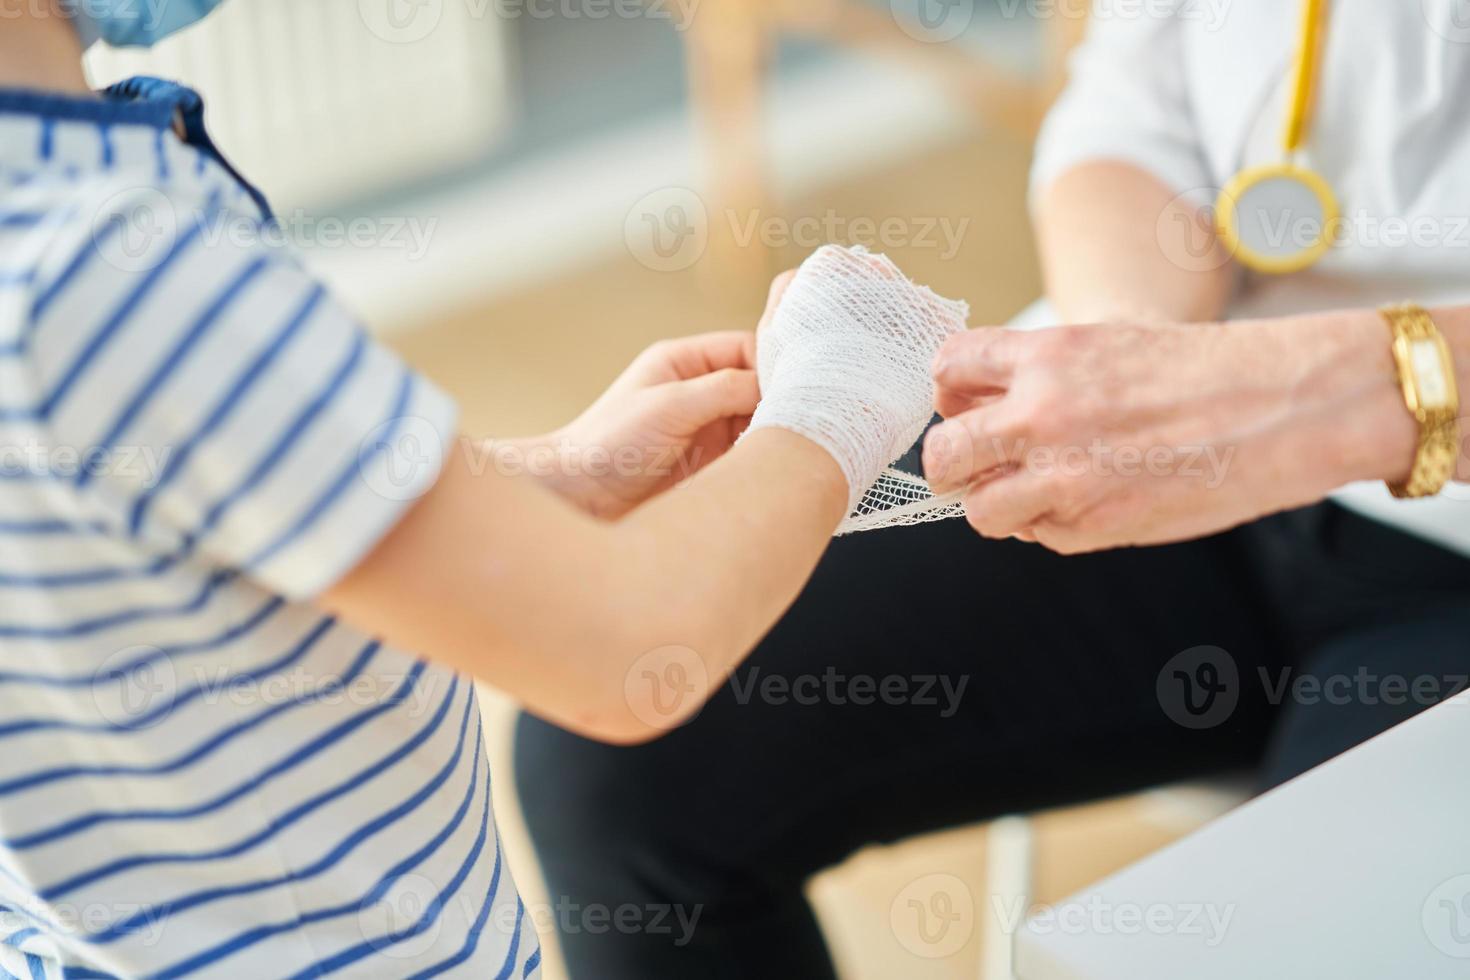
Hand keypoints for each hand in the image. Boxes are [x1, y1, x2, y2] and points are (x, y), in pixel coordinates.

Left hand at [505, 274, 794, 518]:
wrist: (577, 496)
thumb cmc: (606, 440)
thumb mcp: (669, 404)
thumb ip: (724, 389)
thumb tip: (774, 386)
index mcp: (686, 362)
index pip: (749, 349)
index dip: (776, 364)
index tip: (799, 385)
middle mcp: (701, 393)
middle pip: (761, 387)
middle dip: (782, 400)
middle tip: (803, 419)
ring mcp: (707, 431)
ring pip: (760, 424)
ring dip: (775, 435)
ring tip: (793, 448)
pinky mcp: (710, 468)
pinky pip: (750, 458)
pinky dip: (765, 463)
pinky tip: (776, 471)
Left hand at [922, 312, 1418, 553]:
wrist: (1285, 407)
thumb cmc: (1204, 372)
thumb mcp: (1111, 342)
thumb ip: (1040, 372)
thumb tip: (978, 405)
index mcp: (1047, 355)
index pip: (947, 369)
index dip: (949, 394)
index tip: (965, 406)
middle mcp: (1042, 415)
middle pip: (942, 454)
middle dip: (953, 464)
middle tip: (977, 466)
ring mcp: (1064, 477)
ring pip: (979, 510)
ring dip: (997, 505)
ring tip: (1036, 491)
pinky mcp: (1093, 526)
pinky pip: (1038, 536)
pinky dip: (1052, 526)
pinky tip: (1095, 501)